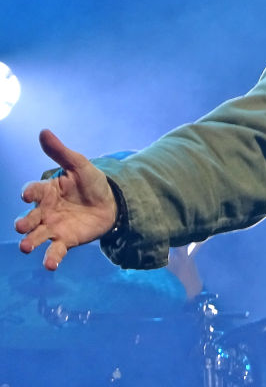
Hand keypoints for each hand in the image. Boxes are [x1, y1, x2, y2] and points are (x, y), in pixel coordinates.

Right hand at [14, 130, 117, 269]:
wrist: (112, 203)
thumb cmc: (92, 183)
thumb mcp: (79, 165)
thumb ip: (61, 152)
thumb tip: (43, 131)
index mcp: (47, 190)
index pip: (33, 191)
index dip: (30, 192)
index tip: (28, 194)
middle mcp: (45, 210)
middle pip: (29, 217)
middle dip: (23, 222)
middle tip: (23, 226)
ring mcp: (53, 227)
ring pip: (36, 236)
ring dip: (29, 242)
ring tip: (26, 247)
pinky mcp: (65, 240)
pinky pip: (55, 250)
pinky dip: (51, 258)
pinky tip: (50, 265)